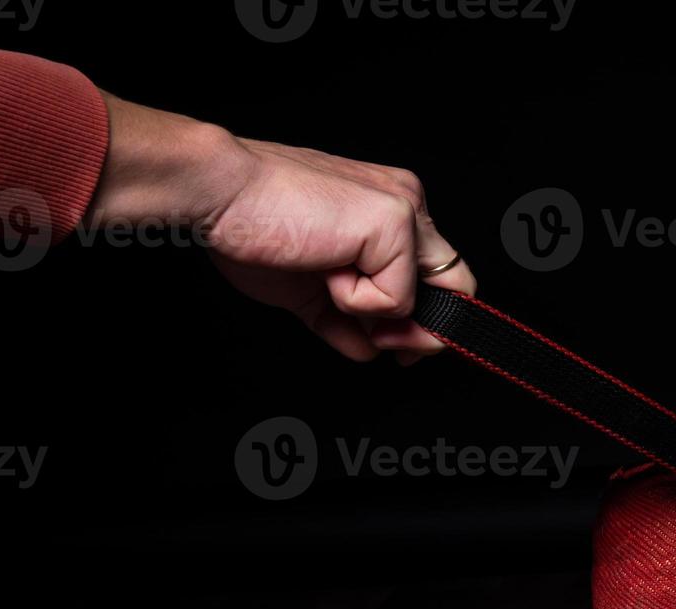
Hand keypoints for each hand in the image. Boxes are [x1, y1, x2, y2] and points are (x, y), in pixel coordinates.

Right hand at [86, 94, 475, 362]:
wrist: (220, 191)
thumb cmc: (254, 225)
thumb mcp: (309, 290)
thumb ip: (346, 321)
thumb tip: (369, 350)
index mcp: (388, 209)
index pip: (435, 274)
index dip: (425, 320)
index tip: (397, 346)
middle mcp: (406, 204)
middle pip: (455, 285)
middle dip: (423, 332)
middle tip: (387, 345)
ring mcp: (405, 211)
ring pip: (420, 299)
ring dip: (371, 313)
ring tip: (326, 278)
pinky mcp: (395, 224)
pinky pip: (394, 300)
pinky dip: (355, 302)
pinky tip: (324, 268)